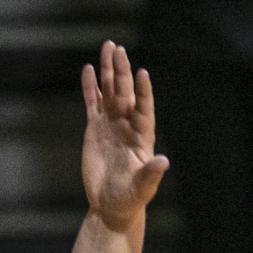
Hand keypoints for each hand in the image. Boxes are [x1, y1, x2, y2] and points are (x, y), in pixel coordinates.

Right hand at [80, 41, 168, 231]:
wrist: (111, 205)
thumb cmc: (130, 199)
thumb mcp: (142, 189)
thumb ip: (151, 174)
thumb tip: (164, 161)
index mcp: (142, 135)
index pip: (144, 107)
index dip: (143, 91)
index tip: (141, 72)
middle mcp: (128, 124)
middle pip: (125, 92)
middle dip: (121, 71)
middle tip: (118, 49)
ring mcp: (111, 124)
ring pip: (110, 91)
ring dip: (108, 71)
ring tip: (107, 47)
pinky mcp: (95, 128)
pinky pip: (93, 103)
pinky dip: (91, 87)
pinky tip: (89, 69)